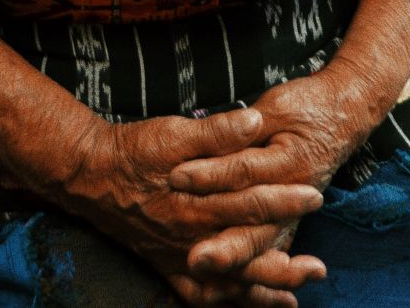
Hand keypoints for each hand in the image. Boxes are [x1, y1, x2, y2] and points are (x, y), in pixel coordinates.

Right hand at [61, 107, 325, 304]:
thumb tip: (255, 121)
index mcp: (198, 200)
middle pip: (246, 250)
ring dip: (263, 289)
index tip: (315, 197)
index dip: (284, 200)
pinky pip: (202, 296)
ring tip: (295, 296)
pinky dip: (230, 302)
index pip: (251, 202)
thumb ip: (216, 131)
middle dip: (285, 261)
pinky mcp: (168, 267)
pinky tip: (251, 304)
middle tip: (318, 268)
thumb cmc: (135, 150)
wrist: (91, 175)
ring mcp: (180, 257)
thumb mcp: (173, 132)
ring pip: (228, 281)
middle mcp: (192, 236)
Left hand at [169, 66, 370, 281]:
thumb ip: (250, 123)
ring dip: (235, 260)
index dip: (208, 173)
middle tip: (193, 257)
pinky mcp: (289, 216)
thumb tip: (219, 134)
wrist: (346, 113)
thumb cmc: (310, 105)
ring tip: (203, 270)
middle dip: (222, 240)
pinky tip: (232, 285)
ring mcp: (294, 209)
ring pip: (263, 243)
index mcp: (289, 163)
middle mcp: (294, 193)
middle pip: (253, 221)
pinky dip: (256, 270)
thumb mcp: (278, 106)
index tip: (175, 177)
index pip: (243, 170)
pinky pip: (272, 248)